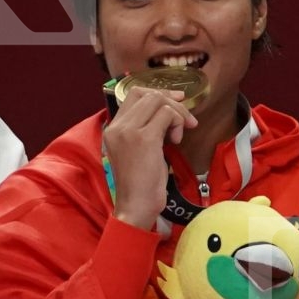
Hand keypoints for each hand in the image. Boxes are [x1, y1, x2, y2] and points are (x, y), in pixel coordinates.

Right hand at [103, 85, 196, 229]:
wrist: (136, 205)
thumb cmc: (140, 183)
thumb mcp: (137, 150)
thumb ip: (144, 129)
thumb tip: (166, 110)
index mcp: (112, 129)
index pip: (134, 94)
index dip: (157, 93)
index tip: (175, 101)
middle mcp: (117, 126)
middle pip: (147, 94)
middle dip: (172, 102)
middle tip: (185, 118)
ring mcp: (129, 131)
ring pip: (158, 101)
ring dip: (177, 113)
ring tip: (179, 134)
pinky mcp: (144, 138)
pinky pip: (167, 115)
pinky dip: (177, 123)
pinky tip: (177, 141)